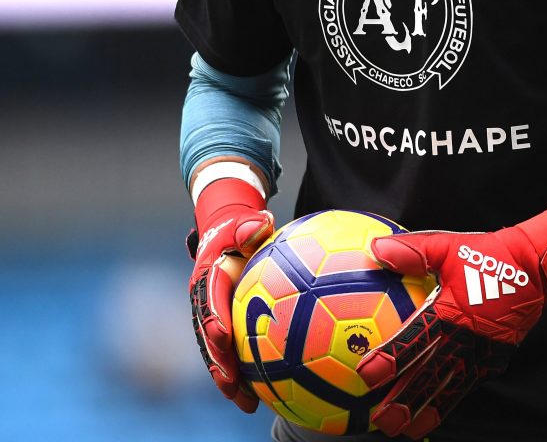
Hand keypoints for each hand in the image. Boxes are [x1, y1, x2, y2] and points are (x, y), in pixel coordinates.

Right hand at [187, 177, 274, 411]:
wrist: (226, 233)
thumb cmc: (240, 227)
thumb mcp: (243, 223)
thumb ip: (250, 225)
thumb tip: (263, 223)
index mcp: (207, 277)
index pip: (209, 300)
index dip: (214, 319)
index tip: (223, 337)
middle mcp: (203, 300)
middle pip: (207, 336)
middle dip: (217, 362)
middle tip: (231, 384)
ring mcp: (210, 315)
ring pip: (215, 352)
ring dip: (227, 378)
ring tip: (245, 403)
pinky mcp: (221, 325)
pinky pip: (228, 352)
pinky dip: (239, 373)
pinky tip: (257, 395)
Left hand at [357, 200, 546, 437]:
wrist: (534, 267)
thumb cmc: (488, 254)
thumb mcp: (448, 246)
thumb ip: (413, 251)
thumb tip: (376, 249)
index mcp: (450, 313)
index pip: (415, 341)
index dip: (390, 359)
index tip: (367, 375)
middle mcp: (465, 339)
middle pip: (431, 377)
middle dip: (404, 402)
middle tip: (381, 420)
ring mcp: (482, 353)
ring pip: (450, 389)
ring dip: (426, 410)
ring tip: (405, 430)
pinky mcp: (494, 359)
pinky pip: (468, 382)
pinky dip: (449, 399)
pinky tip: (434, 409)